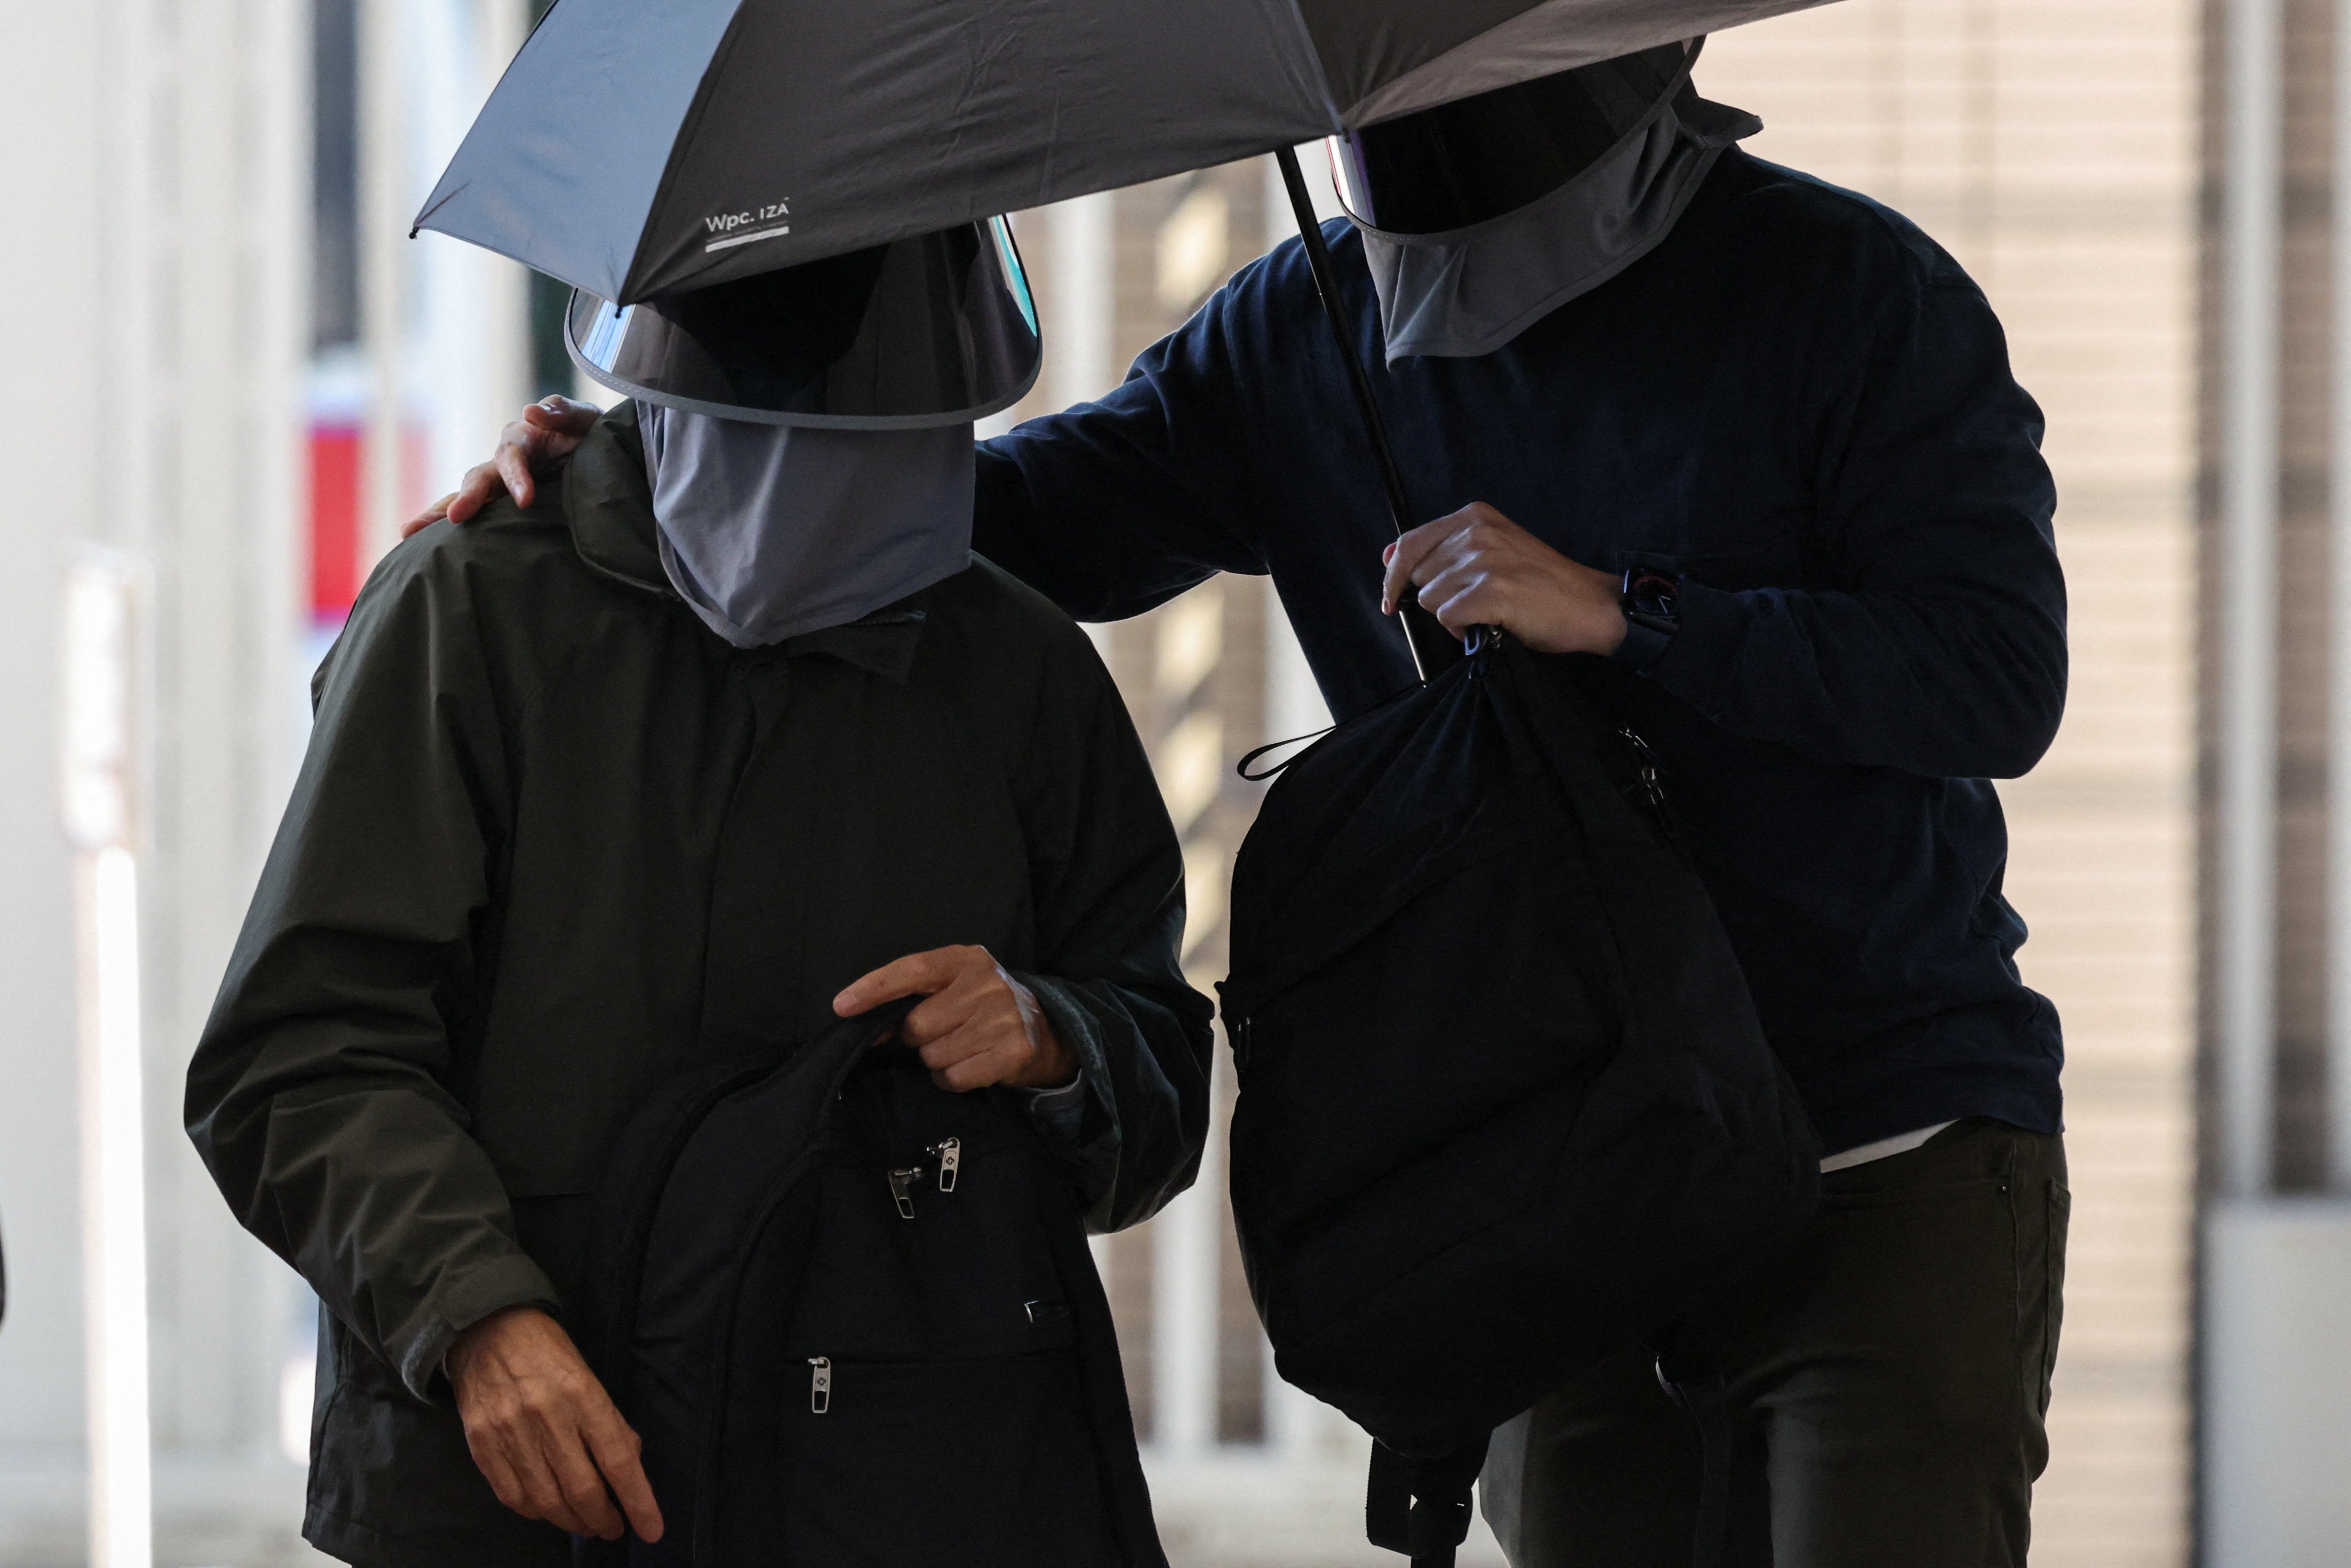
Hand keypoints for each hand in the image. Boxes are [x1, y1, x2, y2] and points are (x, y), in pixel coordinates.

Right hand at [403, 396, 602, 538]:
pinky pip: (478, 516)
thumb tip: (531, 411)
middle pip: (478, 478)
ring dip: (441, 513)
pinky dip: (449, 528)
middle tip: (453, 518)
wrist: (604, 457)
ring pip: (468, 497)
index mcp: (523, 439)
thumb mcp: (585, 419)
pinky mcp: (504, 504)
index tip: (525, 500)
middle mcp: (505, 461)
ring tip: (409, 533)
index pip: (512, 456)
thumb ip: (563, 413)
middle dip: (465, 498)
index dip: (516, 476)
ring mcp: (501, 484)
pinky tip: (425, 547)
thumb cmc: (593, 435)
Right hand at [445, 1306, 663, 1542]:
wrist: (488, 1329)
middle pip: (582, 1489)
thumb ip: (610, 1422)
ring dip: (572, 1522)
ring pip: (547, 1500)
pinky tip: (549, 1511)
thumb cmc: (548, 1352)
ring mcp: (510, 1432)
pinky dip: (535, 1512)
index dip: (638, 1500)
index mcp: (583, 1395)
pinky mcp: (481, 1444)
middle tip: (613, 1528)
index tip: (651, 1529)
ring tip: (586, 1525)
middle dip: (603, 1519)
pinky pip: (512, 1496)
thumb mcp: (589, 1376)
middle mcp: (547, 1417)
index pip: (618, 1460)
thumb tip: (628, 1466)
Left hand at [832, 945, 1077, 1091]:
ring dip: (937, 1059)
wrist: (1042, 1028)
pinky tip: (971, 1061)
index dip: (874, 988)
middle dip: (918, 1037)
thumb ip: (911, 996)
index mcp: (966, 959)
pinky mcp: (1012, 1052)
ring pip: (934, 1056)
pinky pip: (954, 1077)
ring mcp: (1003, 1018)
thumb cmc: (980, 1004)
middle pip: (918, 1025)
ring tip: (961, 1046)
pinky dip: (953, 1077)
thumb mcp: (952, 985)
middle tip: (940, 1031)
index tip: (841, 1006)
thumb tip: (861, 1021)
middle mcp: (987, 984)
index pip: (912, 971)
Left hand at [1380, 502, 1626, 656]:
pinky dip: (1463, 630)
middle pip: (1420, 575)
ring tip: (1487, 613)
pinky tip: (1489, 624)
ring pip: (1431, 600)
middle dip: (1438, 597)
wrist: (1588, 605)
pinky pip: (1447, 618)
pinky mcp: (1491, 590)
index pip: (1409, 543)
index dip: (1394, 575)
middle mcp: (1477, 532)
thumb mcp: (1492, 549)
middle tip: (1473, 602)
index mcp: (1474, 516)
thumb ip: (1441, 550)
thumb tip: (1388, 557)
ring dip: (1453, 615)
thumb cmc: (1540, 583)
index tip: (1390, 597)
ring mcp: (1484, 560)